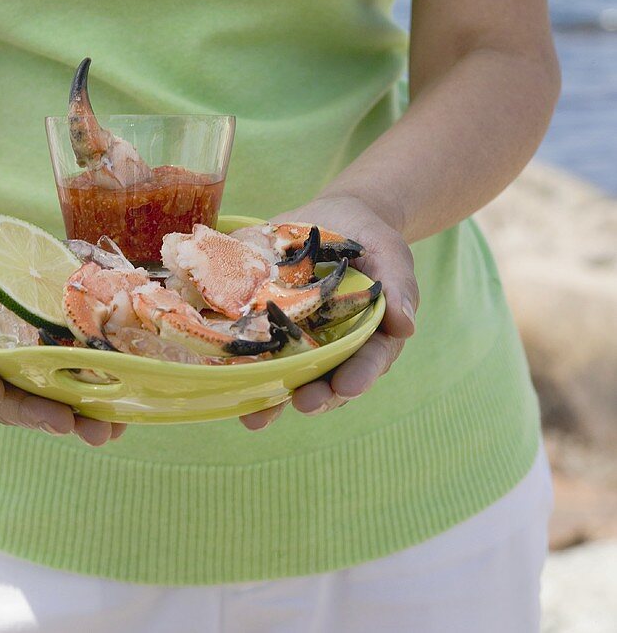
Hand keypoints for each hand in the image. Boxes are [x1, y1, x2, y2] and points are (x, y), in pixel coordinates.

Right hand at [0, 231, 125, 445]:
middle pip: (8, 401)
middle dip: (37, 414)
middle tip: (63, 422)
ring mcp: (19, 374)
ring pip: (42, 403)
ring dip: (74, 419)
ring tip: (103, 430)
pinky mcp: (48, 366)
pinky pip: (68, 389)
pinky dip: (93, 404)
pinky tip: (119, 416)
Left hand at [238, 194, 417, 431]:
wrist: (336, 215)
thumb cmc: (369, 238)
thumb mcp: (390, 252)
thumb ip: (399, 286)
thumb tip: (406, 326)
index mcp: (371, 335)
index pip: (369, 361)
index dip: (360, 376)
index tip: (347, 386)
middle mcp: (335, 346)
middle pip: (328, 379)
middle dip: (315, 395)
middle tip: (303, 402)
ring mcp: (301, 339)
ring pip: (289, 376)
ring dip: (272, 399)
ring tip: (256, 417)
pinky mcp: (270, 324)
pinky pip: (257, 351)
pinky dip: (241, 368)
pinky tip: (225, 380)